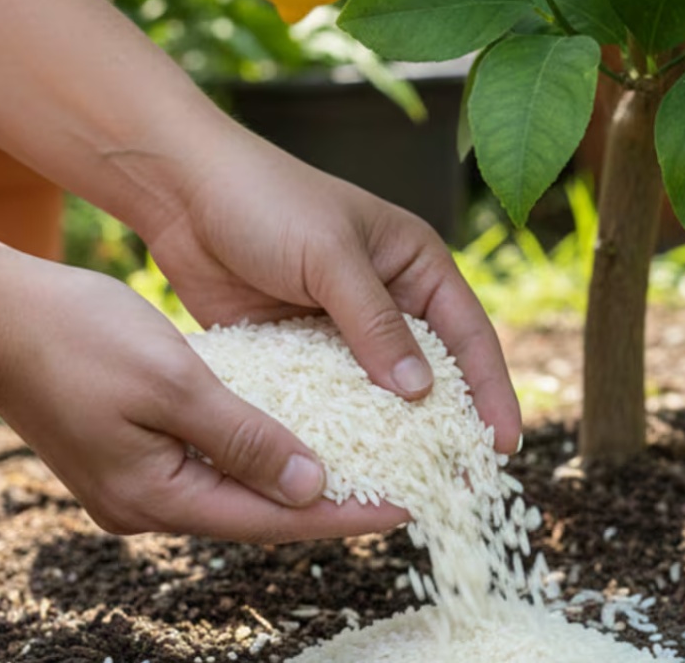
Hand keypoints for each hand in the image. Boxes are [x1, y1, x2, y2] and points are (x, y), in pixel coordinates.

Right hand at [0, 248, 407, 543]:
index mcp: (158, 496)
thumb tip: (310, 487)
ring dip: (298, 473)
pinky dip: (260, 448)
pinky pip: (214, 459)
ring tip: (363, 460)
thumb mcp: (174, 383)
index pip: (275, 519)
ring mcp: (138, 479)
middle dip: (331, 500)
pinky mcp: (134, 449)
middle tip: (397, 483)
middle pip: (261, 511)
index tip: (405, 506)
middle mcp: (149, 502)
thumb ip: (244, 439)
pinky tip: (297, 430)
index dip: (345, 514)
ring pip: (239, 485)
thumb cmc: (77, 337)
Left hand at [145, 129, 521, 453]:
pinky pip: (329, 399)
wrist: (182, 193)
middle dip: (449, 426)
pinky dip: (338, 431)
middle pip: (433, 373)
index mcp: (415, 265)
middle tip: (463, 485)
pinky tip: (345, 470)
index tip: (502, 444)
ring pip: (381, 394)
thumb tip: (421, 393)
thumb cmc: (267, 201)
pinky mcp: (299, 350)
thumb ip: (377, 325)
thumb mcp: (332, 257)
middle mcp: (389, 301)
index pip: (469, 335)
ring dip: (393, 437)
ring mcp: (343, 330)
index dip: (490, 390)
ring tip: (409, 491)